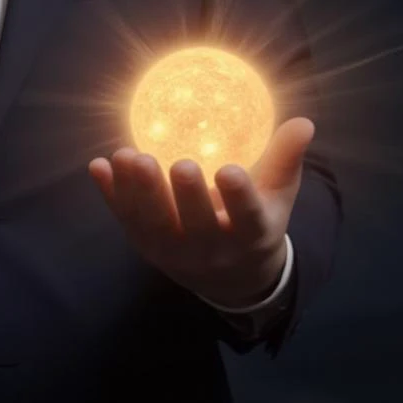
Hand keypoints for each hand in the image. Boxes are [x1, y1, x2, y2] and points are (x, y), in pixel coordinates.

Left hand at [87, 117, 313, 306]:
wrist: (230, 280)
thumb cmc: (255, 224)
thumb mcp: (277, 198)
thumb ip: (284, 160)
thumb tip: (303, 122)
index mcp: (250, 236)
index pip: (246, 218)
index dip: (239, 198)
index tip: (230, 172)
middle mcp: (211, 250)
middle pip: (196, 226)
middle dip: (186, 197)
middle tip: (179, 164)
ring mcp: (174, 252)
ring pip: (154, 224)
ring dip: (139, 192)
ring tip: (129, 156)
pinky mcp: (145, 247)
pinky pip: (126, 220)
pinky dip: (110, 195)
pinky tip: (99, 166)